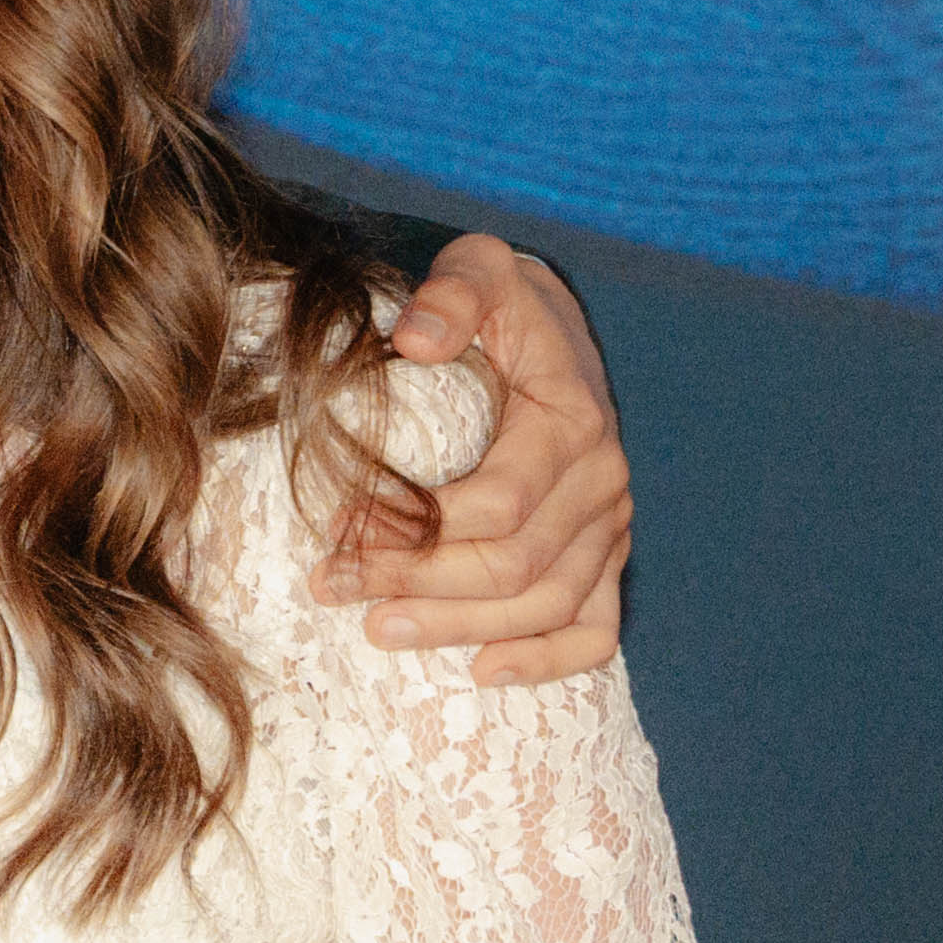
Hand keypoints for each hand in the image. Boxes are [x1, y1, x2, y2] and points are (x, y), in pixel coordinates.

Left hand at [352, 237, 628, 687]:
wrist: (548, 329)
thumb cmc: (500, 306)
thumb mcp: (478, 270)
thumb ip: (452, 293)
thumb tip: (414, 339)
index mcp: (573, 423)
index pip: (499, 504)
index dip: (416, 527)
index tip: (336, 526)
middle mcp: (603, 482)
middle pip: (514, 566)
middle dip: (417, 583)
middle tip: (331, 585)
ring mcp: (611, 528)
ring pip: (546, 606)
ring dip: (459, 628)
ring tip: (375, 632)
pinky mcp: (607, 558)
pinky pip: (596, 628)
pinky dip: (547, 661)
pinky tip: (482, 672)